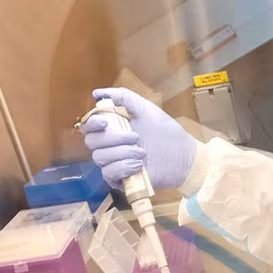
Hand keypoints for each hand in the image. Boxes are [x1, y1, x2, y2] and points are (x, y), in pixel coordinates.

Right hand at [80, 87, 196, 189]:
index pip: (89, 125)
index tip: (105, 122)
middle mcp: (110, 145)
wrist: (182, 156)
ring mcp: (113, 163)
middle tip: (136, 137)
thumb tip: (97, 93)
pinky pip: (108, 173)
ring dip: (123, 153)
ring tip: (142, 152)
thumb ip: (123, 97)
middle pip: (92, 141)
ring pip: (100, 157)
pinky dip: (123, 167)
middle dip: (114, 138)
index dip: (92, 123)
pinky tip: (139, 165)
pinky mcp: (119, 179)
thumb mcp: (146, 109)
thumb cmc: (166, 132)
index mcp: (113, 127)